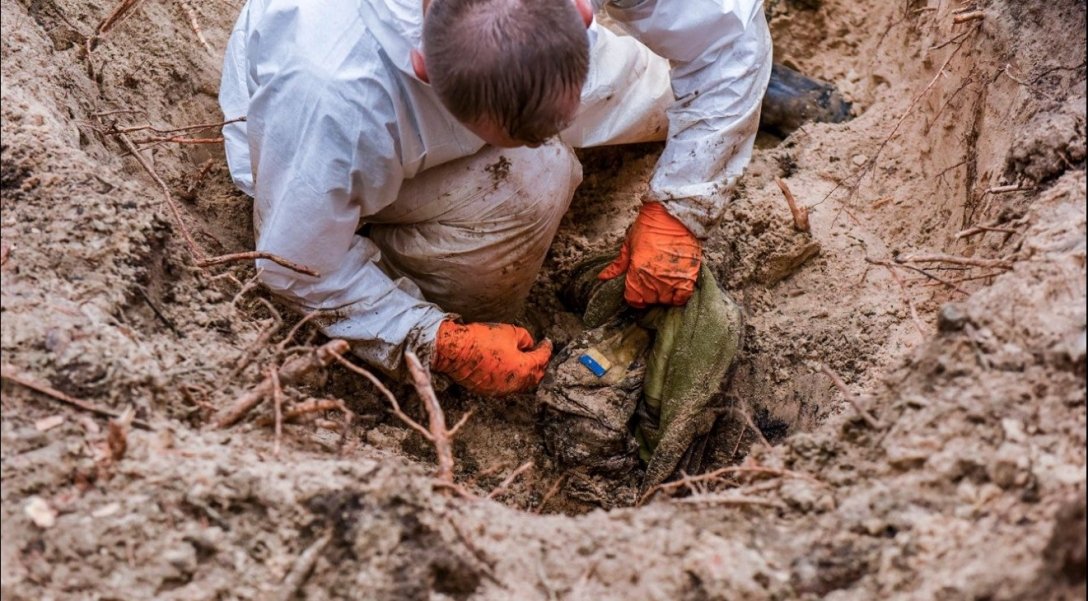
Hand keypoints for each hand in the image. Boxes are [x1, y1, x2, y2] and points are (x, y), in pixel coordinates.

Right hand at [431, 321, 552, 395]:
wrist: (455, 350)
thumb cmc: (481, 339)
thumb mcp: (509, 331)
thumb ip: (525, 338)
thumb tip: (528, 344)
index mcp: (523, 369)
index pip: (542, 359)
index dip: (546, 349)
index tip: (546, 343)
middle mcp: (515, 384)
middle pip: (535, 377)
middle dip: (540, 364)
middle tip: (539, 354)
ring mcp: (501, 390)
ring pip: (522, 384)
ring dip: (526, 374)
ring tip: (526, 362)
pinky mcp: (489, 391)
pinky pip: (507, 387)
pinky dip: (512, 378)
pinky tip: (510, 369)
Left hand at [598, 202, 701, 307]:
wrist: (672, 214)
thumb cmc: (648, 227)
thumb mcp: (628, 244)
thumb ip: (618, 264)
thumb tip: (602, 277)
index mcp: (637, 271)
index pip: (634, 299)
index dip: (635, 298)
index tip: (638, 292)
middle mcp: (654, 277)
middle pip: (649, 300)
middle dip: (649, 294)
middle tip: (652, 284)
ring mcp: (671, 277)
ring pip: (665, 300)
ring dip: (664, 295)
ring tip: (664, 284)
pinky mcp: (688, 275)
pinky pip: (682, 297)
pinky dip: (679, 297)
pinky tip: (677, 288)